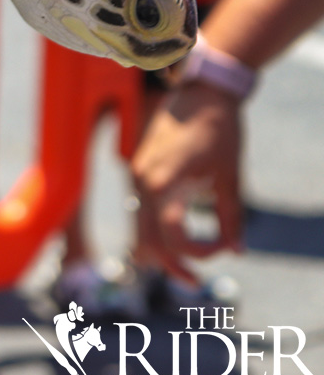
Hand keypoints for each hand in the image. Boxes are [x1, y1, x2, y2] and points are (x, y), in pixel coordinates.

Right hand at [131, 81, 244, 281]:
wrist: (202, 91)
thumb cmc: (220, 132)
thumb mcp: (231, 177)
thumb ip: (231, 218)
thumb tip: (237, 251)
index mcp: (164, 185)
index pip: (171, 238)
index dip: (198, 253)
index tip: (223, 249)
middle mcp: (143, 183)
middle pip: (147, 241)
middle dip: (171, 265)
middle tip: (195, 283)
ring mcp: (137, 176)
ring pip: (139, 228)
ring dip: (160, 250)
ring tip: (186, 263)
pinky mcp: (139, 171)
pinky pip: (140, 210)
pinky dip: (155, 229)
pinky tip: (177, 233)